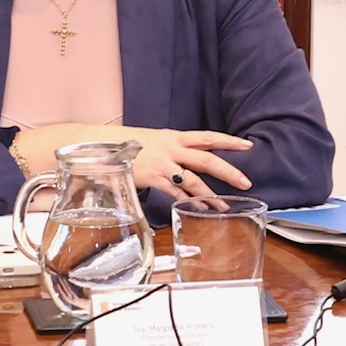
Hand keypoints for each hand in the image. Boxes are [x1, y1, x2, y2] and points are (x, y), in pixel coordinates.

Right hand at [15, 123, 255, 203]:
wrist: (98, 144)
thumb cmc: (126, 145)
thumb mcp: (152, 143)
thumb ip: (170, 151)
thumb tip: (186, 162)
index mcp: (173, 136)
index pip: (207, 137)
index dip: (228, 141)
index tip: (248, 145)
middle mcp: (171, 147)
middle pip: (207, 158)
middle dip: (229, 170)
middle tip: (246, 181)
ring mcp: (162, 162)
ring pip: (194, 179)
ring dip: (211, 194)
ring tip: (225, 205)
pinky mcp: (152, 177)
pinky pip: (175, 191)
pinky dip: (189, 201)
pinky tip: (200, 208)